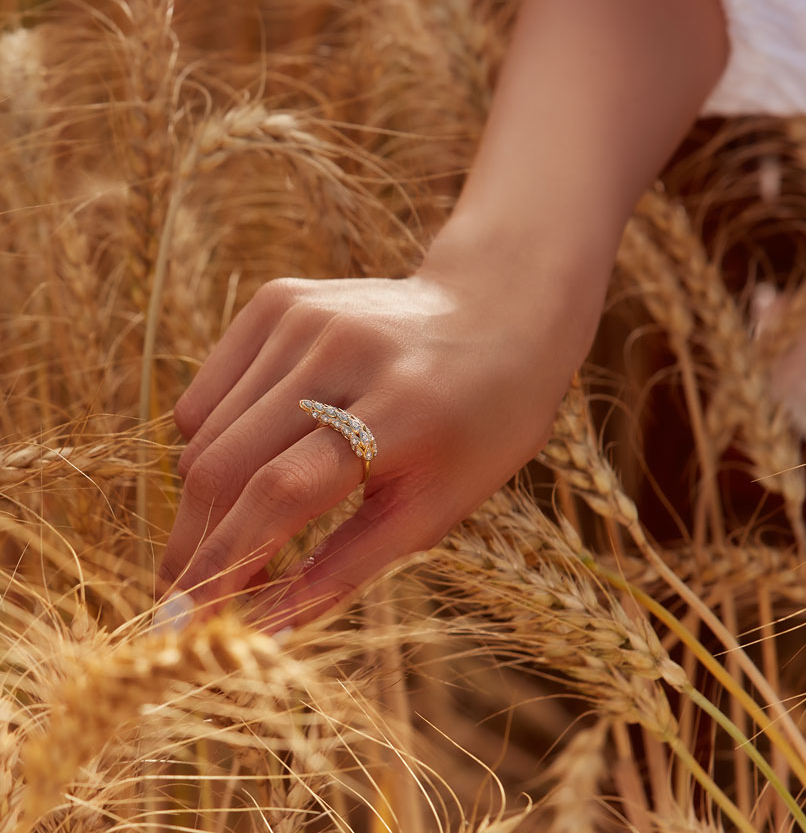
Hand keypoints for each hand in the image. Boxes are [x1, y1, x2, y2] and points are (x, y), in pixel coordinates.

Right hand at [157, 236, 592, 630]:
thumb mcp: (435, 506)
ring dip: (203, 502)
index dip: (225, 565)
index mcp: (402, 408)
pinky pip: (206, 394)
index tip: (187, 626)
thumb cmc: (479, 426)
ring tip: (235, 532)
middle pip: (224, 465)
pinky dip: (209, 444)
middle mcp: (343, 350)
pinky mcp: (276, 301)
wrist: (491, 315)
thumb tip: (264, 632)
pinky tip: (249, 460)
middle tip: (194, 593)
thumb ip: (346, 569)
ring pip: (204, 433)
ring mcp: (303, 317)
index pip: (281, 493)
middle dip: (195, 545)